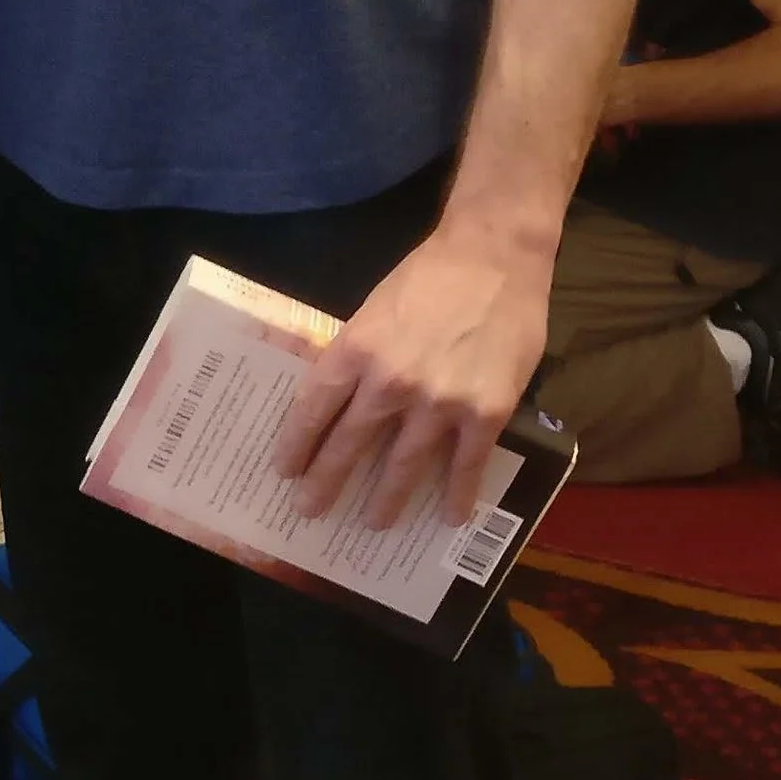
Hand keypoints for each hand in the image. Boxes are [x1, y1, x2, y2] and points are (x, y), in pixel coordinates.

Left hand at [275, 224, 553, 531]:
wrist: (495, 256)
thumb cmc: (430, 276)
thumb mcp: (375, 309)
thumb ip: (359, 354)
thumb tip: (339, 397)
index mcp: (356, 349)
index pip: (314, 409)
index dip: (297, 445)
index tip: (285, 471)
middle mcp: (391, 382)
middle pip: (350, 445)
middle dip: (327, 482)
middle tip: (310, 510)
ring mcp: (440, 402)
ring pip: (405, 466)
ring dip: (387, 500)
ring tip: (375, 523)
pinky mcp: (485, 412)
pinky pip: (466, 465)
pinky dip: (458, 495)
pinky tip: (451, 517)